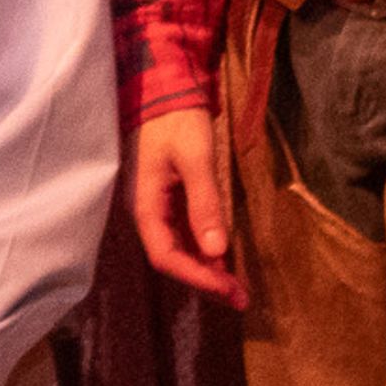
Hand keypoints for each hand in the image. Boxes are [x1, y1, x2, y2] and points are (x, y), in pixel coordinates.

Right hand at [131, 107, 241, 304]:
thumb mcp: (194, 159)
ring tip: (237, 286)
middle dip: (205, 280)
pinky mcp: (168, 197)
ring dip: (206, 269)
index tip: (228, 289)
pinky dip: (204, 249)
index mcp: (145, 206)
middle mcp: (146, 212)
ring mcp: (157, 205)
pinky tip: (224, 258)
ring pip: (179, 248)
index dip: (197, 277)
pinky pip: (183, 233)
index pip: (166, 257)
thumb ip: (204, 203)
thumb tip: (217, 251)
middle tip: (240, 298)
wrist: (164, 88)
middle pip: (173, 258)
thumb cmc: (176, 121)